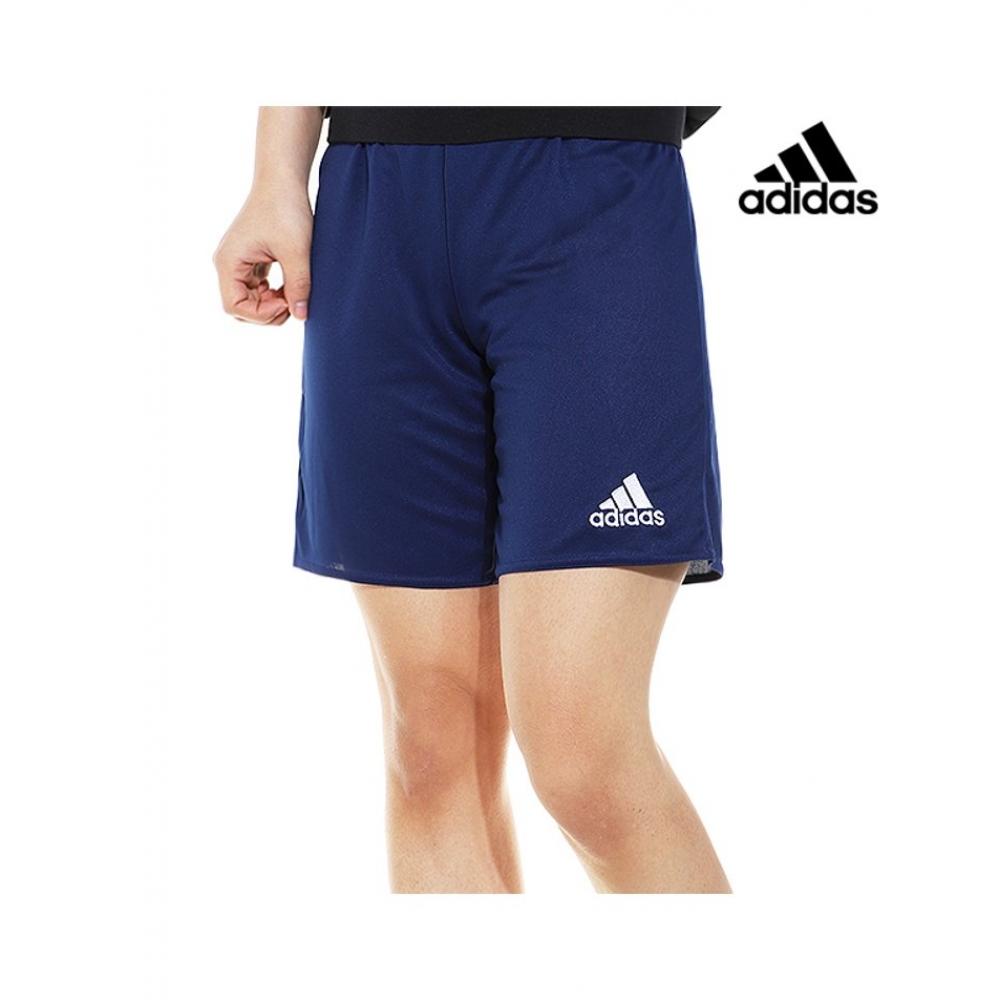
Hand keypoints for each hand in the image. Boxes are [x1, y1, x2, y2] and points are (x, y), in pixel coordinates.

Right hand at [213, 188, 312, 324]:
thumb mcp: (296, 251)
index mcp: (228, 261)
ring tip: (292, 291)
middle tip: (292, 301)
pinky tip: (289, 285)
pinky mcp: (250, 259)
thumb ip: (298, 286)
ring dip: (271, 303)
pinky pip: (256, 288)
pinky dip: (273, 293)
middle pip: (240, 307)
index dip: (261, 313)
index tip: (286, 303)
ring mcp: (238, 261)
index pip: (234, 306)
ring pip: (249, 300)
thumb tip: (300, 316)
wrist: (284, 180)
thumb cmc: (286, 210)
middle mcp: (227, 263)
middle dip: (266, 311)